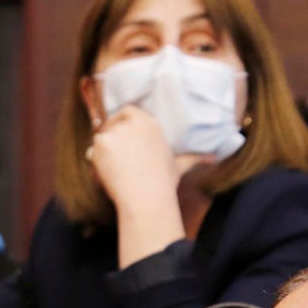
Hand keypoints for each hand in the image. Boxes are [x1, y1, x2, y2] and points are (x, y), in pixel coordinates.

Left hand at [87, 107, 203, 267]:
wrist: (146, 196)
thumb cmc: (164, 182)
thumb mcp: (180, 165)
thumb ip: (194, 158)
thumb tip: (213, 159)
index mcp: (150, 123)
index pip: (128, 111)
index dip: (122, 121)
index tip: (121, 136)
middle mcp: (132, 122)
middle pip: (112, 121)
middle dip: (110, 135)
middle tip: (113, 154)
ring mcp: (115, 131)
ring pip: (101, 136)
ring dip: (103, 150)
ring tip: (113, 168)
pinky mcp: (101, 142)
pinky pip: (93, 150)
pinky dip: (96, 161)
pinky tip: (107, 173)